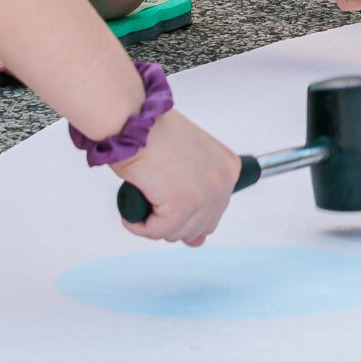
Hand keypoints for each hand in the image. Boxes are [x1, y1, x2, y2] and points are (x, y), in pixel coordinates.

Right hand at [112, 108, 242, 244]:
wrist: (133, 118)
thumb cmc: (152, 132)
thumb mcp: (186, 162)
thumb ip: (196, 198)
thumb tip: (197, 242)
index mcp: (228, 168)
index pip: (214, 212)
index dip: (186, 212)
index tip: (169, 199)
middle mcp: (223, 181)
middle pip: (198, 227)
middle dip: (171, 219)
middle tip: (153, 196)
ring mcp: (205, 194)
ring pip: (176, 232)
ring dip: (153, 222)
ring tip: (142, 195)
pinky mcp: (182, 204)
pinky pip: (156, 231)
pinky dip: (138, 224)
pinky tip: (131, 208)